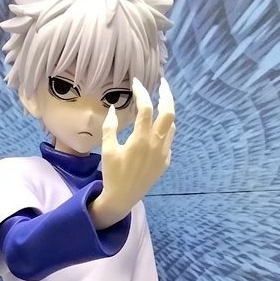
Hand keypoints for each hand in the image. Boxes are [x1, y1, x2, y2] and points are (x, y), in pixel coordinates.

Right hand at [90, 78, 174, 228]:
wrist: (123, 198)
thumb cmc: (112, 174)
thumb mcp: (107, 149)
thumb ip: (110, 127)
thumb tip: (113, 109)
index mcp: (141, 139)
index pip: (146, 108)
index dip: (141, 91)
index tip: (136, 82)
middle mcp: (156, 144)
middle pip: (169, 112)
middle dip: (167, 95)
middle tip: (162, 84)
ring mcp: (163, 153)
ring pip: (172, 126)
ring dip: (167, 112)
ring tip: (160, 103)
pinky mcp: (165, 162)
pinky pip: (169, 140)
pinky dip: (165, 130)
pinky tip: (156, 129)